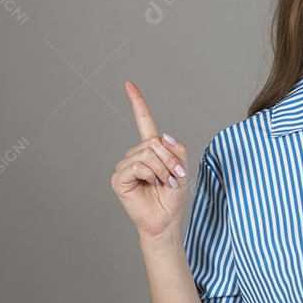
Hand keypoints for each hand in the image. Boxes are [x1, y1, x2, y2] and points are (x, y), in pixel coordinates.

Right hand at [111, 80, 190, 238]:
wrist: (166, 219)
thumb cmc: (173, 196)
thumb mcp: (182, 168)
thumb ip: (177, 149)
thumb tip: (163, 137)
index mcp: (150, 149)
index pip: (143, 121)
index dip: (137, 102)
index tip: (128, 83)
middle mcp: (135, 154)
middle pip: (154, 142)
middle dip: (171, 159)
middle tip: (175, 178)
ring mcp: (126, 165)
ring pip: (148, 153)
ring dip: (164, 169)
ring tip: (166, 183)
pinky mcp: (119, 178)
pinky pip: (138, 165)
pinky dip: (151, 174)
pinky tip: (152, 185)